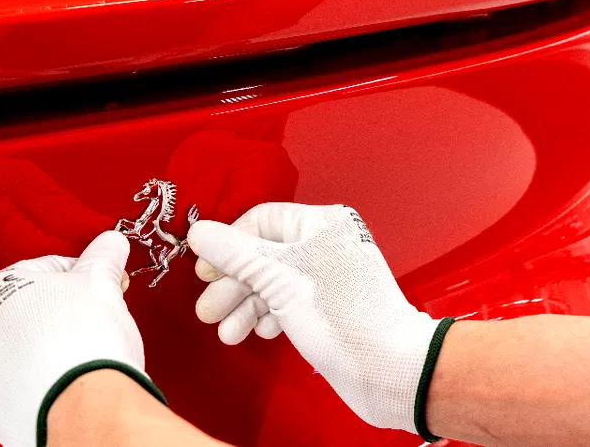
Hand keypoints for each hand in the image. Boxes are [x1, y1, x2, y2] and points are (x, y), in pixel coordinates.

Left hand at [0, 231, 163, 446]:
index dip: (85, 274)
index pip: (49, 267)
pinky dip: (47, 379)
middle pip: (36, 308)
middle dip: (68, 311)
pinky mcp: (0, 406)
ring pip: (30, 347)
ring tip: (87, 351)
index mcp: (1, 288)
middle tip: (98, 317)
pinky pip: (27, 383)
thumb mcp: (101, 281)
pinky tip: (71, 378)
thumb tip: (109, 244)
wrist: (83, 406)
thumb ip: (103, 256)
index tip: (103, 283)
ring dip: (56, 346)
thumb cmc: (84, 342)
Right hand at [187, 203, 448, 432]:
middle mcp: (325, 245)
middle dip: (232, 285)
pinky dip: (265, 317)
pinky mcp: (325, 307)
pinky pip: (284, 303)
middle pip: (260, 255)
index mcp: (321, 224)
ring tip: (228, 331)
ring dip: (244, 307)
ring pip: (270, 283)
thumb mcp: (280, 280)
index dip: (228, 245)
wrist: (389, 369)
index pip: (260, 221)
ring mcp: (325, 277)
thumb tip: (201, 233)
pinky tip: (255, 332)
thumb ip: (235, 254)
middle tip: (209, 308)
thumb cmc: (349, 319)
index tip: (205, 268)